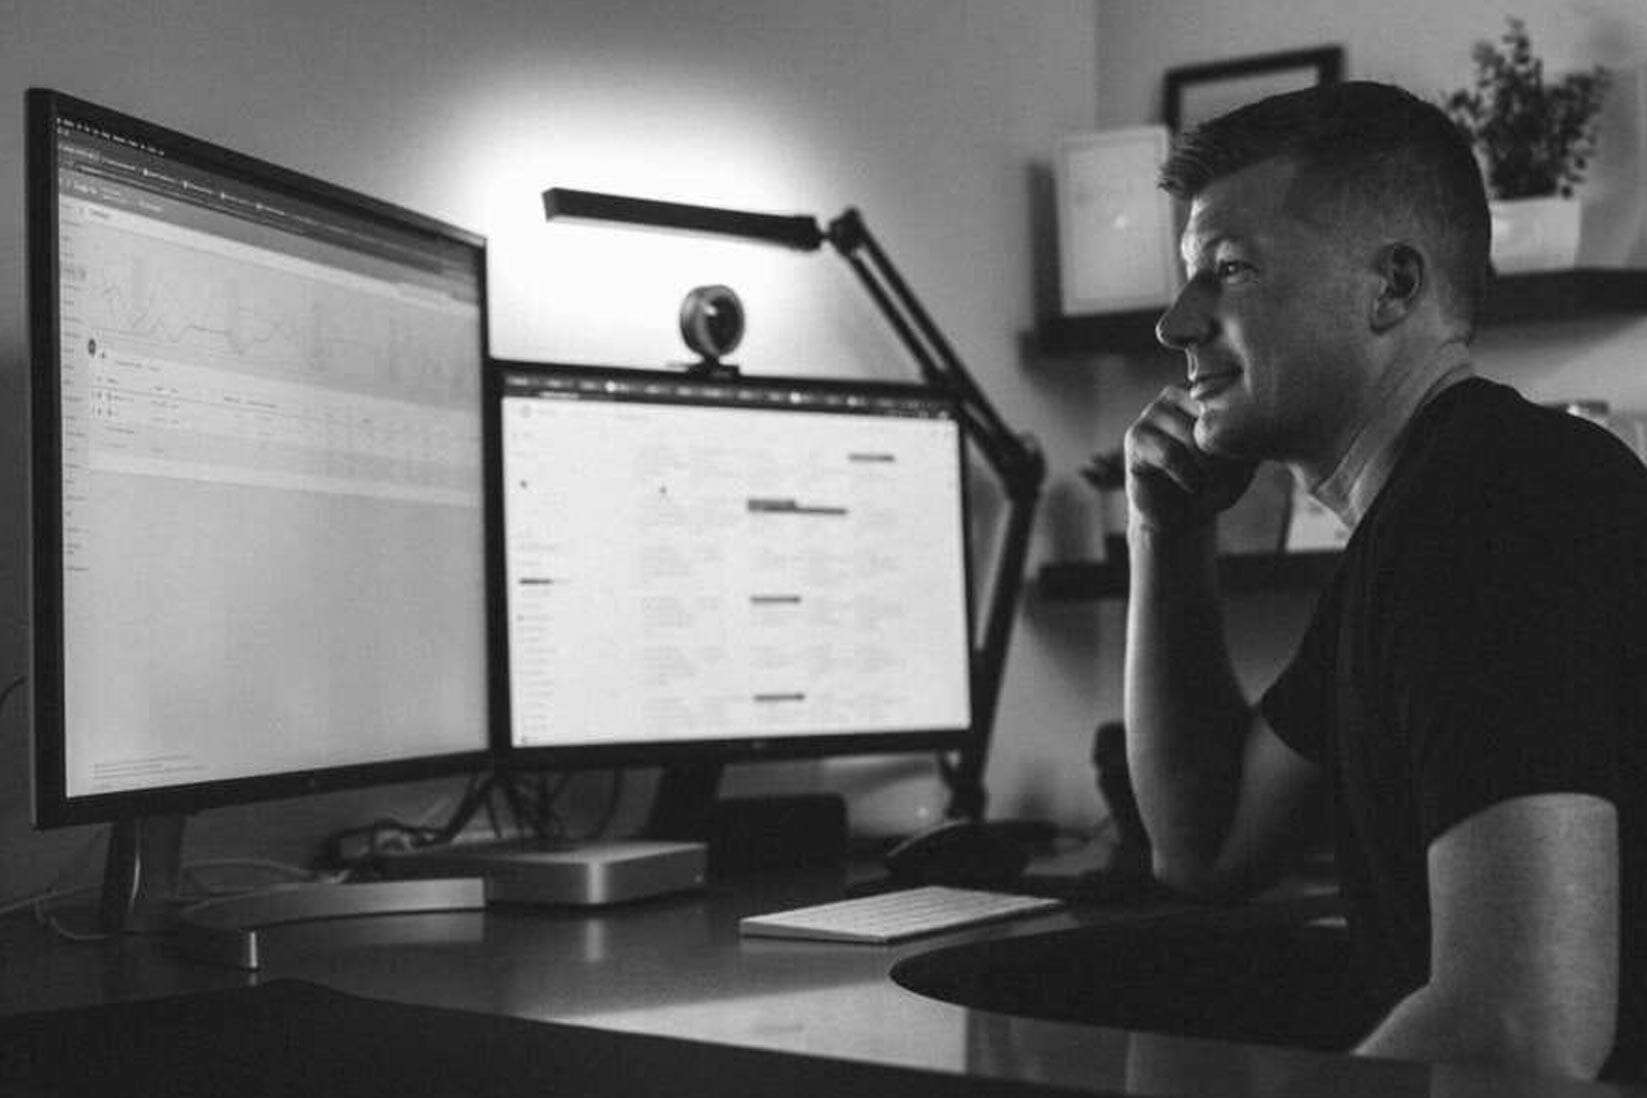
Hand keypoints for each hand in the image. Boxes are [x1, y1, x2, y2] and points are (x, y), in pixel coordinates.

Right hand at [1123, 386, 1257, 534]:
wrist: (1177, 516)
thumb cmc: (1214, 485)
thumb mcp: (1243, 463)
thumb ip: (1247, 438)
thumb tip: (1251, 423)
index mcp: (1205, 391)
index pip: (1232, 400)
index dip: (1242, 435)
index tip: (1245, 462)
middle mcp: (1177, 393)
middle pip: (1212, 416)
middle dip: (1224, 451)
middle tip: (1224, 476)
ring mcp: (1153, 411)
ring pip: (1191, 435)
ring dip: (1207, 466)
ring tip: (1208, 482)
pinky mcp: (1135, 436)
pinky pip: (1171, 454)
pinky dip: (1188, 476)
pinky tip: (1192, 486)